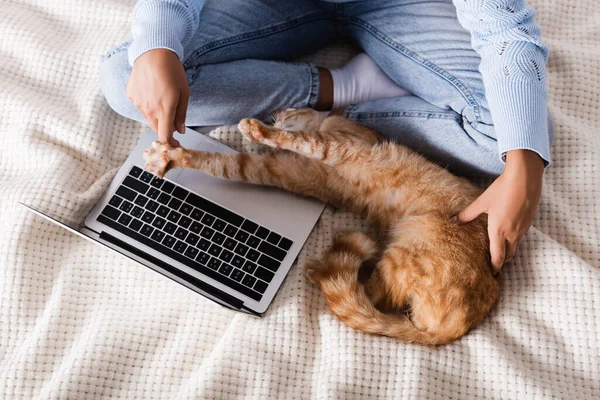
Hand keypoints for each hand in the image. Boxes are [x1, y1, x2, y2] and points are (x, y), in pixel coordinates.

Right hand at [126, 48, 189, 146]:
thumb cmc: (172, 71)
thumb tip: (180, 130)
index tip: (176, 145)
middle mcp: (149, 109)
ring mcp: (138, 103)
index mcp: (164, 110)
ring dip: (156, 115)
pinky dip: (147, 104)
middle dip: (165, 127)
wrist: (153, 52)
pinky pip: (140, 106)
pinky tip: (152, 91)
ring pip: (148, 117)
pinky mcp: (131, 95)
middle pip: (156, 128)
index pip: (164, 136)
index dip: (170, 144)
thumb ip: (181, 114)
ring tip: (162, 97)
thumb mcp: (184, 93)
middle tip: (172, 119)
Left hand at [453, 150, 544, 273]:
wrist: (526, 178)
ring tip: (499, 253)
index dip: (494, 268)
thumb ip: (467, 214)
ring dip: (507, 252)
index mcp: (499, 231)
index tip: (490, 275)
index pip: (497, 257)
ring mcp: (523, 229)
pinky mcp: (529, 222)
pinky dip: (514, 241)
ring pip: (515, 247)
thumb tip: (451, 221)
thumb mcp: (482, 202)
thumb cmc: (502, 189)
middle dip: (500, 262)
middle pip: (507, 256)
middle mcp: (513, 233)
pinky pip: (520, 237)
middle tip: (492, 266)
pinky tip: (507, 235)